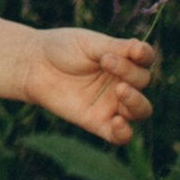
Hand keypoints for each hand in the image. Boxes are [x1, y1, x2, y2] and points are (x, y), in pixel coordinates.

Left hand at [20, 25, 156, 146]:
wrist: (34, 66)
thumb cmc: (63, 50)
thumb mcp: (88, 43)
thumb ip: (114, 48)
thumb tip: (141, 48)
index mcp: (124, 60)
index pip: (145, 59)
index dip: (145, 55)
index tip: (135, 51)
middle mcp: (123, 82)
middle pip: (143, 82)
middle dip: (130, 72)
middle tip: (106, 62)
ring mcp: (112, 104)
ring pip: (141, 110)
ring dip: (136, 101)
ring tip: (120, 89)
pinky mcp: (98, 123)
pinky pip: (121, 136)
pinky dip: (125, 132)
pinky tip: (118, 122)